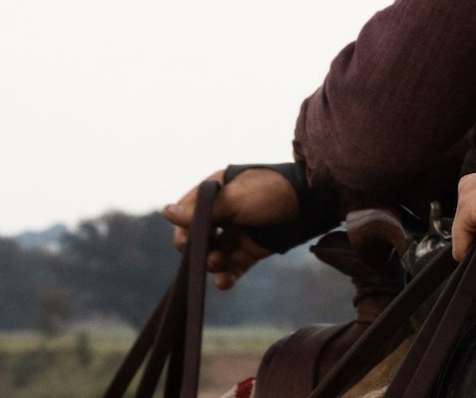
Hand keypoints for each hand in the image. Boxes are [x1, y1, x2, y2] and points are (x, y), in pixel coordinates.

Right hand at [162, 167, 296, 289]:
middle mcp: (224, 211)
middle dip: (198, 250)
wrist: (311, 203)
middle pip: (198, 237)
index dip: (183, 230)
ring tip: (219, 264)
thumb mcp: (234, 200)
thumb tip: (164, 211)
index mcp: (216, 191)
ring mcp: (237, 231)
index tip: (185, 244)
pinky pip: (232, 267)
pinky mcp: (251, 249)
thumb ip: (200, 211)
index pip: (187, 212)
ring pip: (214, 254)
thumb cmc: (271, 192)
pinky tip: (224, 283)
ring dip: (212, 263)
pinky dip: (226, 276)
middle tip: (207, 256)